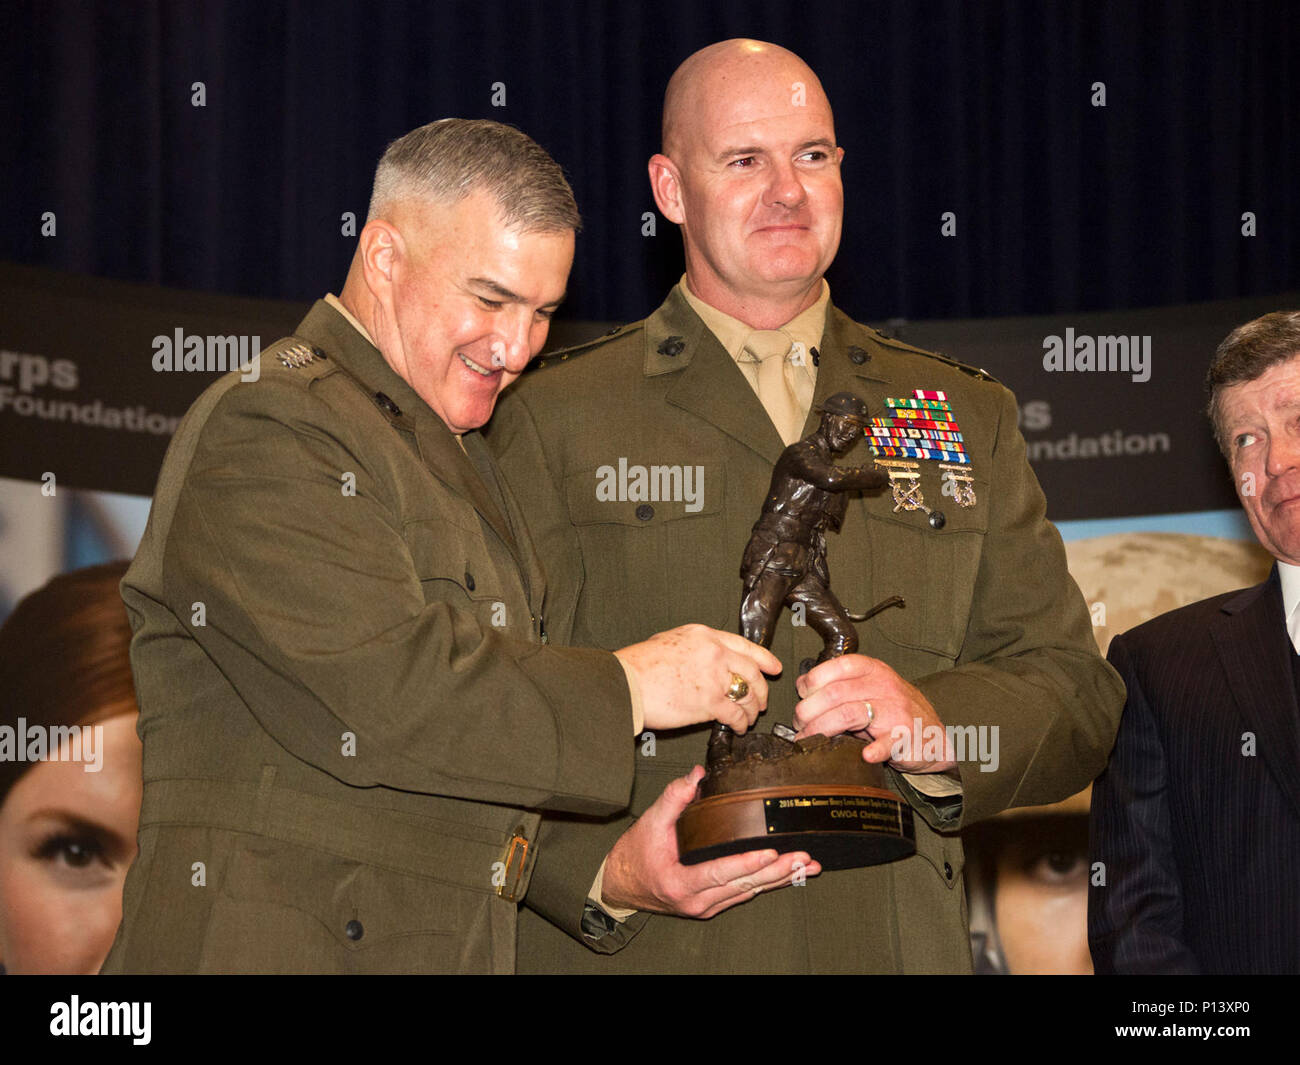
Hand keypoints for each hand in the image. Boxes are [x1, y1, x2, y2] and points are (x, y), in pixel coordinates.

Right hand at [601, 766, 818, 916]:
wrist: (622, 884)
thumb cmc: (635, 856)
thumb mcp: (650, 823)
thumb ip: (673, 798)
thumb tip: (696, 775)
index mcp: (680, 882)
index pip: (719, 872)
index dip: (747, 864)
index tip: (771, 853)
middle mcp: (697, 900)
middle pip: (744, 887)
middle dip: (777, 872)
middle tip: (803, 857)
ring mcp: (706, 906)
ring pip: (749, 893)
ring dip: (780, 880)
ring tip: (806, 866)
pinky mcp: (712, 904)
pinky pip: (744, 894)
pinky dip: (767, 884)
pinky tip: (787, 875)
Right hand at [615, 624, 781, 732]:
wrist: (626, 683)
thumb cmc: (638, 666)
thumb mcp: (669, 642)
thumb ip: (694, 650)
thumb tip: (705, 664)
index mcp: (704, 636)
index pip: (743, 645)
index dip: (763, 658)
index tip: (773, 667)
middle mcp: (714, 653)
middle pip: (752, 671)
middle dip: (761, 689)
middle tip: (762, 700)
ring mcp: (715, 678)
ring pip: (747, 694)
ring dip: (751, 709)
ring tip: (748, 718)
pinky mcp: (710, 702)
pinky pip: (736, 714)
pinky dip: (740, 723)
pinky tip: (737, 727)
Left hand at [793, 654, 956, 773]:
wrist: (931, 735)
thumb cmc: (893, 711)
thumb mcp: (869, 688)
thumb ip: (840, 685)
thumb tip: (802, 686)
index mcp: (872, 670)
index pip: (836, 667)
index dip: (812, 682)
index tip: (802, 698)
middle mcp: (884, 685)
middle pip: (835, 693)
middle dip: (808, 711)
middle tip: (799, 726)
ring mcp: (896, 710)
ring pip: (849, 714)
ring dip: (822, 728)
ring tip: (809, 740)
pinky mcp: (905, 736)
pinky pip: (887, 742)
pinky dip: (875, 749)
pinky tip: (865, 755)